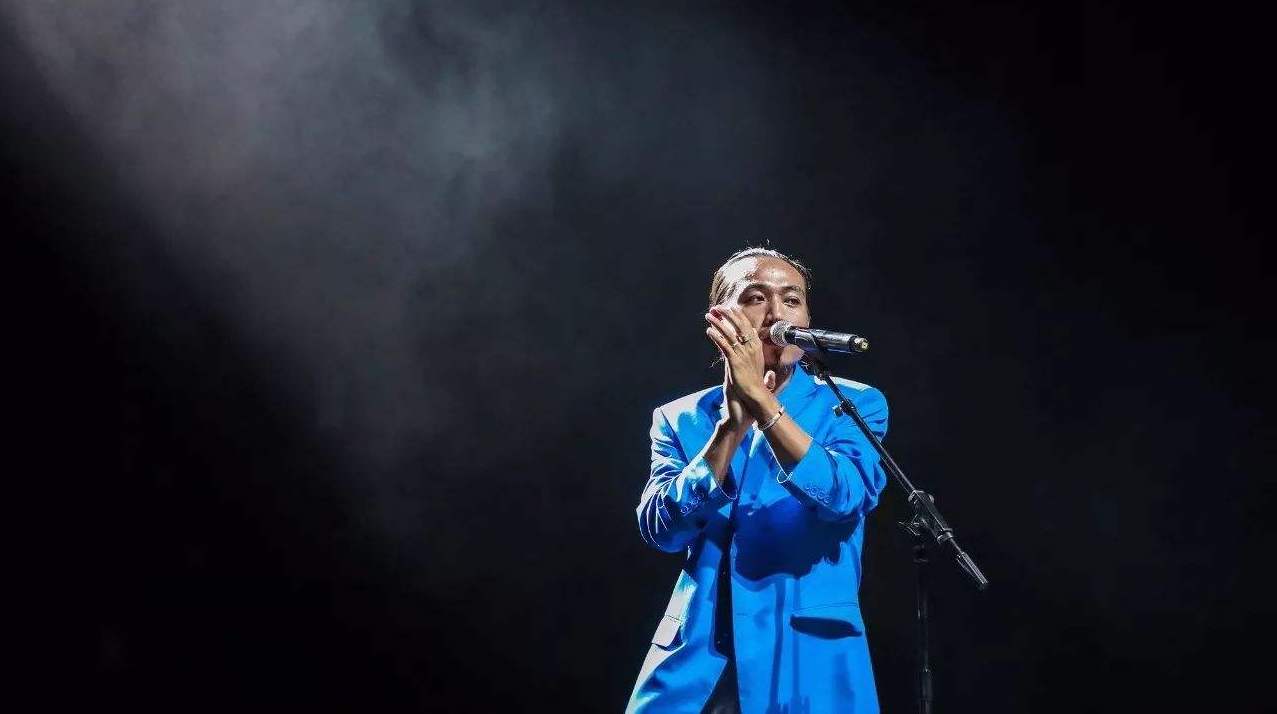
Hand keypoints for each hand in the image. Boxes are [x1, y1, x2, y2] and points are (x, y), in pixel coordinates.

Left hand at [705, 305, 777, 426]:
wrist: (756, 396)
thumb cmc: (756, 385)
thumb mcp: (757, 369)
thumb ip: (754, 359)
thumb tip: (759, 361)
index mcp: (757, 347)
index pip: (747, 326)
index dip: (738, 316)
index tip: (730, 308)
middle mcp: (751, 348)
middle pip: (739, 325)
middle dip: (727, 314)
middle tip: (717, 307)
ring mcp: (743, 354)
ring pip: (729, 333)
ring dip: (718, 322)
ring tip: (708, 315)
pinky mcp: (735, 361)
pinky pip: (724, 345)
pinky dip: (716, 336)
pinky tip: (708, 330)